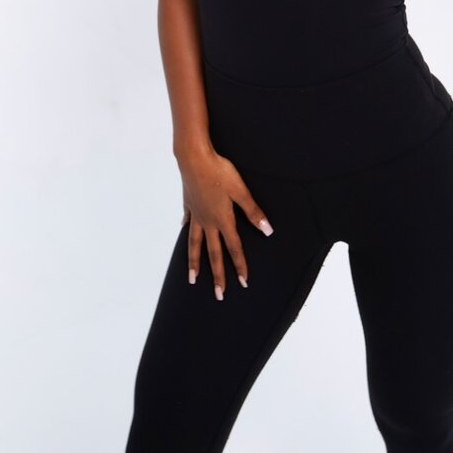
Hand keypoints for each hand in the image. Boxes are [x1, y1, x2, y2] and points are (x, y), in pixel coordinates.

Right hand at [178, 143, 273, 299]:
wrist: (193, 158)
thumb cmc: (219, 171)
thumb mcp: (241, 191)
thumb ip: (253, 211)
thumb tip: (267, 230)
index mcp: (223, 220)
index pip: (234, 248)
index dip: (240, 266)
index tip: (243, 283)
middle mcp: (208, 222)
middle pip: (213, 253)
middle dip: (217, 275)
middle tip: (219, 295)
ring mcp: (196, 214)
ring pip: (195, 244)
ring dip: (194, 262)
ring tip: (192, 278)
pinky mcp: (188, 203)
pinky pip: (188, 222)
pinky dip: (187, 229)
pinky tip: (185, 231)